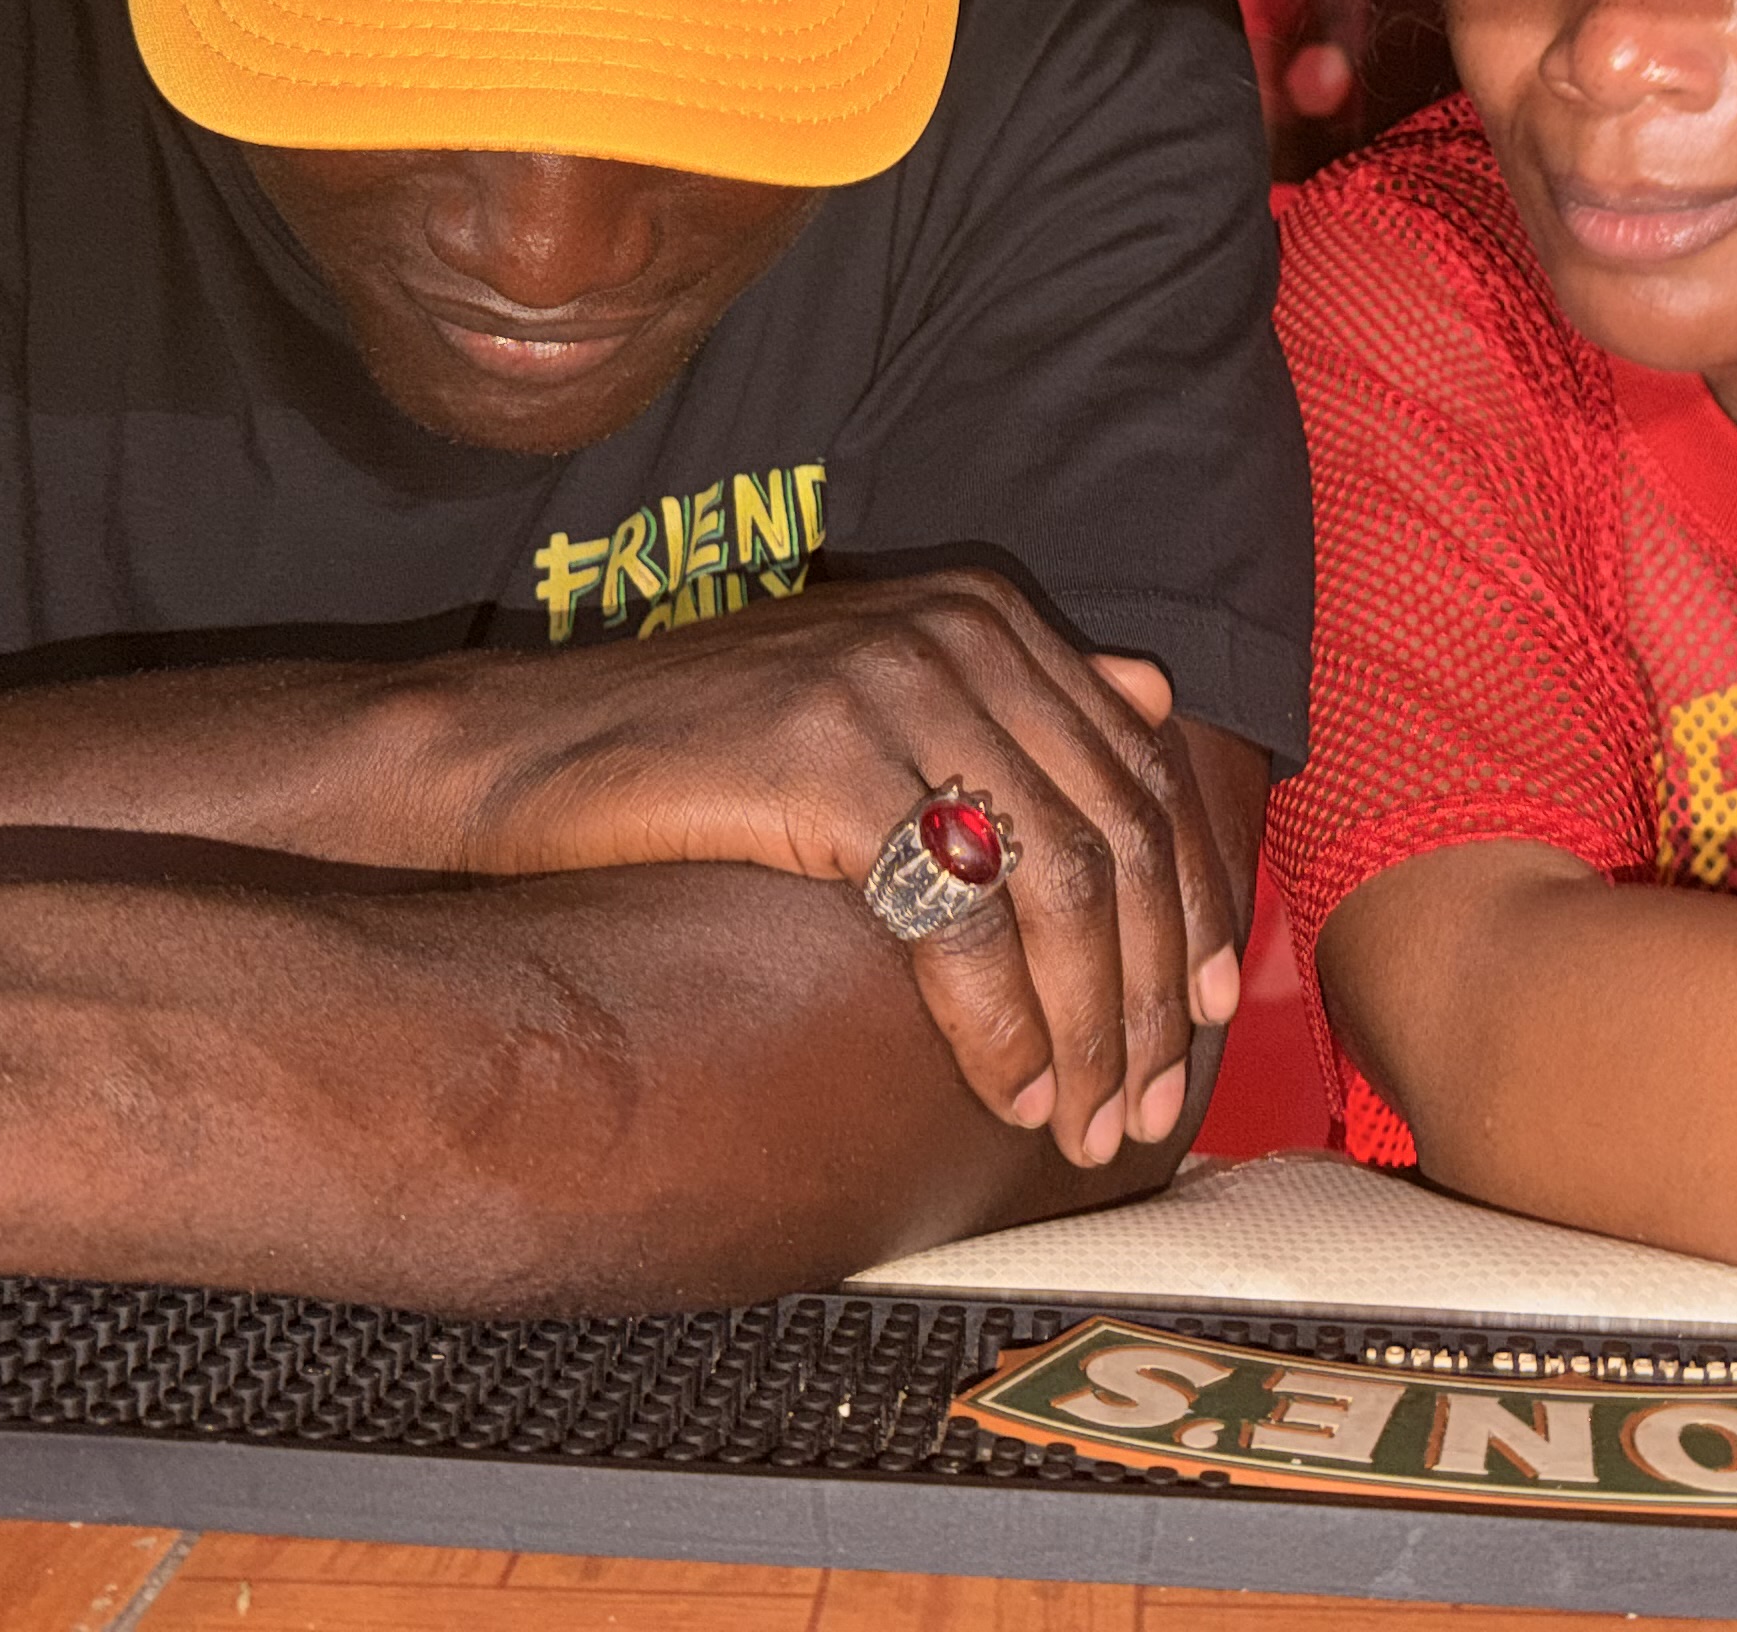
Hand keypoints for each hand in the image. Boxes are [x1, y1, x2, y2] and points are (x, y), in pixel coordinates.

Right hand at [419, 570, 1244, 1171]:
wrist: (522, 756)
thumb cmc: (697, 753)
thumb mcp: (873, 699)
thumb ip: (1012, 701)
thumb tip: (1156, 698)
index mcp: (987, 615)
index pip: (1139, 773)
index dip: (1191, 902)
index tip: (1215, 1013)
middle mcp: (961, 632)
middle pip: (1116, 834)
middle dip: (1155, 989)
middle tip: (1154, 1105)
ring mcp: (898, 686)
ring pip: (1059, 883)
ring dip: (1092, 1025)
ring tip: (1086, 1120)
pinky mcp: (833, 757)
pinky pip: (960, 917)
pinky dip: (1003, 1022)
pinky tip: (1010, 1088)